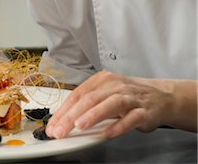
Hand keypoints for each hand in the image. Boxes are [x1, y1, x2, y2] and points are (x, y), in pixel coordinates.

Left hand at [46, 71, 171, 138]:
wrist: (161, 97)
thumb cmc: (128, 96)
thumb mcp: (105, 93)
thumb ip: (87, 103)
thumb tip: (64, 118)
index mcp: (102, 80)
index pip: (77, 95)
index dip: (63, 110)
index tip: (53, 124)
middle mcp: (115, 86)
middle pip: (89, 99)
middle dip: (71, 116)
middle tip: (60, 130)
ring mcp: (130, 97)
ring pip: (110, 104)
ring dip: (93, 115)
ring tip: (79, 125)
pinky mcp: (144, 111)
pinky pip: (131, 118)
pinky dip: (119, 125)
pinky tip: (108, 133)